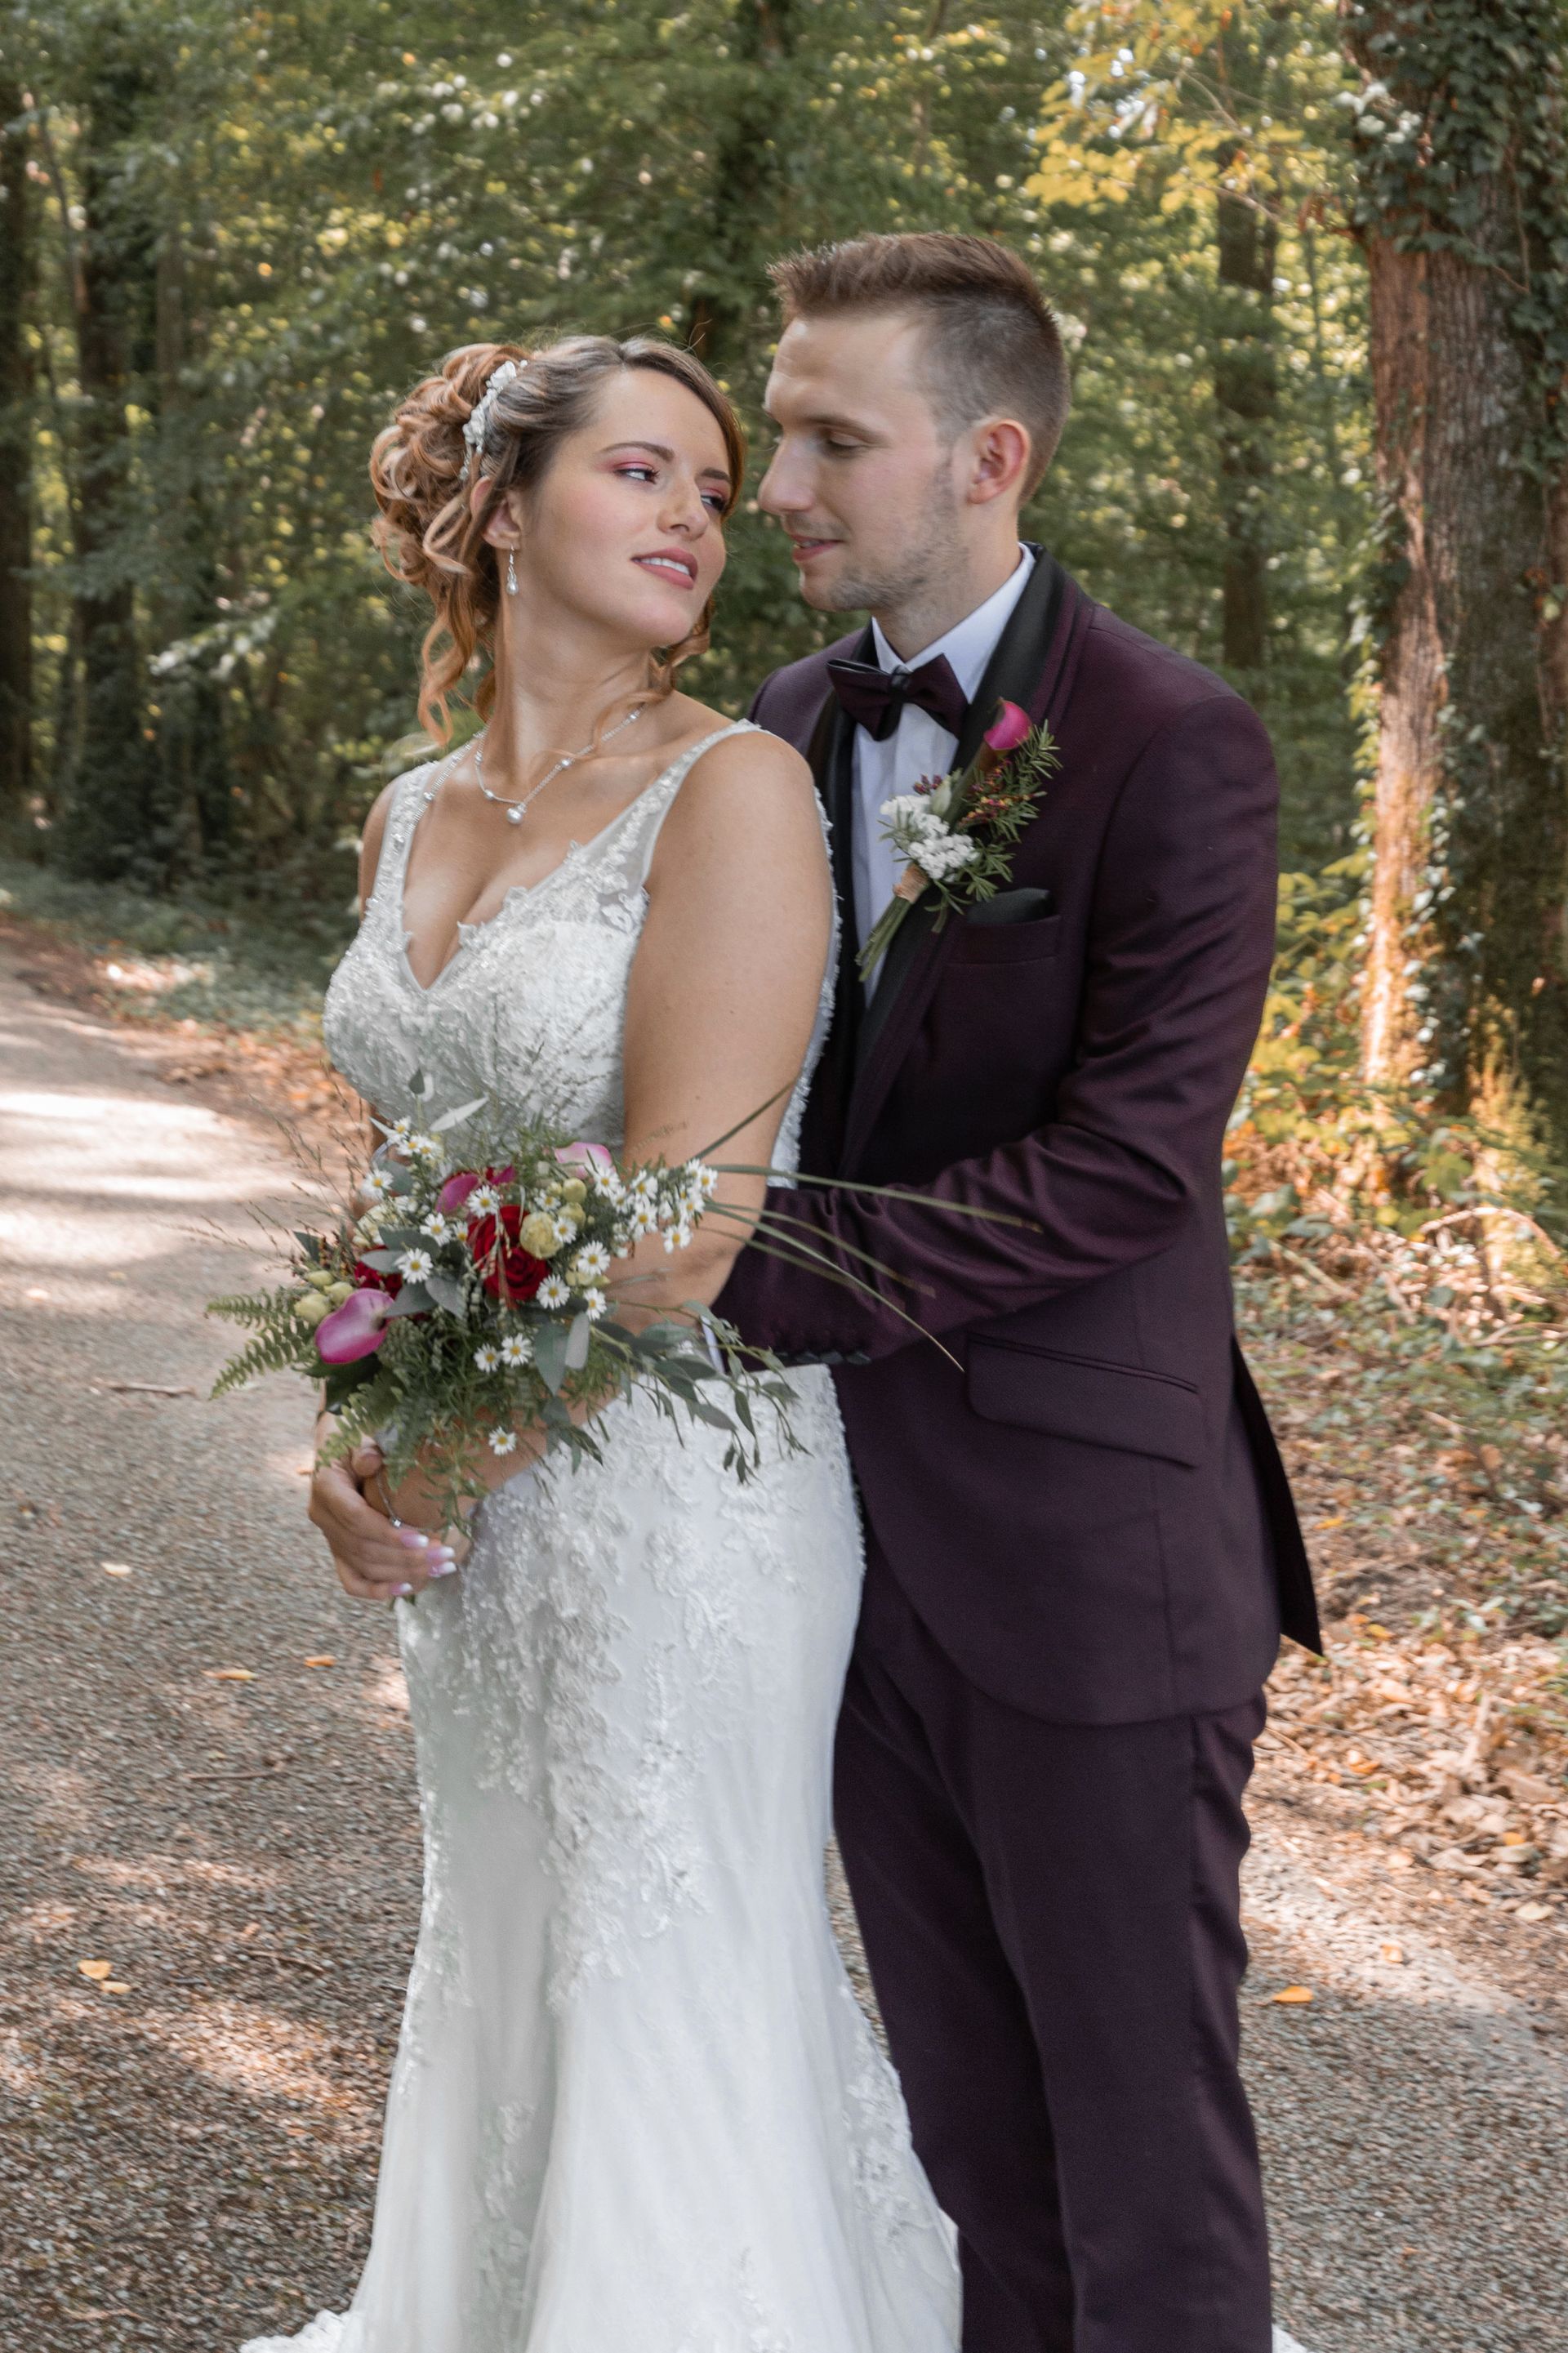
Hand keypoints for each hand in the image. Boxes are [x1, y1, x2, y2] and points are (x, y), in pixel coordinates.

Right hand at [306, 1416, 456, 1603]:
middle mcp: (323, 1517)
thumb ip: (366, 1448)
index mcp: (325, 1488)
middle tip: (445, 1555)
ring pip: (363, 1568)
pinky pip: (353, 1580)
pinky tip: (408, 1588)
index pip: (356, 1520)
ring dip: (403, 1573)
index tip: (423, 1538)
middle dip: (407, 1558)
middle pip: (363, 1549)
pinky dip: (378, 1590)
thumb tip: (371, 1461)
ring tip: (441, 1568)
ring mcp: (330, 1538)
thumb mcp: (361, 1438)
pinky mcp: (339, 1552)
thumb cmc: (358, 1441)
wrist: (341, 1450)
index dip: (389, 1534)